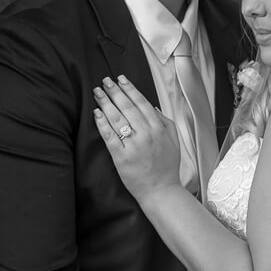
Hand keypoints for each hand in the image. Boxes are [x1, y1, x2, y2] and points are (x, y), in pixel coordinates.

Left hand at [93, 75, 180, 199]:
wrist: (161, 190)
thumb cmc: (167, 166)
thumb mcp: (173, 140)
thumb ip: (164, 121)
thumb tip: (152, 106)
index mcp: (158, 128)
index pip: (141, 103)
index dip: (130, 89)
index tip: (121, 79)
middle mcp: (146, 134)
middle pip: (127, 107)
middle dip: (114, 92)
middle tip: (105, 81)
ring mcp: (133, 145)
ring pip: (117, 118)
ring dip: (106, 103)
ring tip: (98, 93)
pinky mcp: (121, 157)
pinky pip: (109, 136)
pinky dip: (102, 123)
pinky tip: (97, 113)